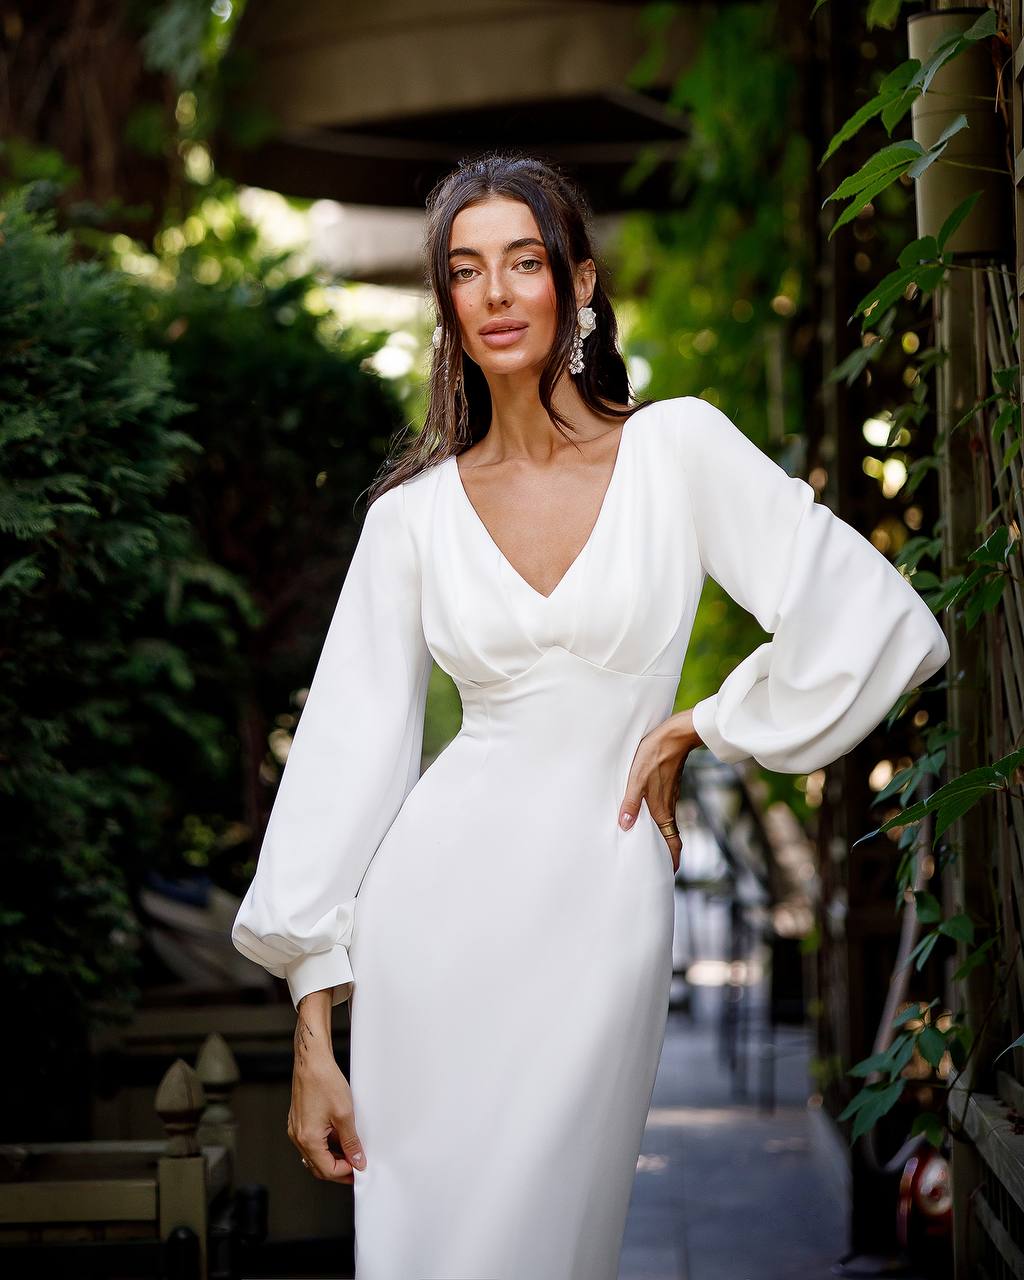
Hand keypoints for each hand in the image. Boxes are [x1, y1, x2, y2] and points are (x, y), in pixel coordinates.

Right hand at [289, 990, 365, 1183]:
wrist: (311, 1060)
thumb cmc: (324, 1081)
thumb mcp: (345, 1114)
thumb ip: (351, 1141)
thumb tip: (357, 1160)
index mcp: (308, 1139)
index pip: (327, 1170)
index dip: (346, 1171)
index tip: (360, 1166)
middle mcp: (298, 1137)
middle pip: (318, 1166)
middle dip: (339, 1168)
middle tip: (357, 1164)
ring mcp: (296, 1129)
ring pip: (315, 1154)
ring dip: (333, 1156)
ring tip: (352, 1149)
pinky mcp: (299, 1120)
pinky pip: (312, 1141)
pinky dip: (326, 1144)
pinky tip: (340, 1136)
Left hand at [619, 709, 702, 873]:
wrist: (675, 735)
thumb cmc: (654, 755)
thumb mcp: (636, 778)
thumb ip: (630, 803)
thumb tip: (625, 826)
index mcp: (662, 810)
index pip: (672, 843)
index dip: (672, 860)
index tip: (668, 874)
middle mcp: (668, 807)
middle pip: (671, 837)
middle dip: (666, 853)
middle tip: (658, 865)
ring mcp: (670, 797)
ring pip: (668, 824)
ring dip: (662, 837)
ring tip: (650, 845)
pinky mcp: (668, 787)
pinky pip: (665, 810)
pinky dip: (660, 821)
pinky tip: (648, 816)